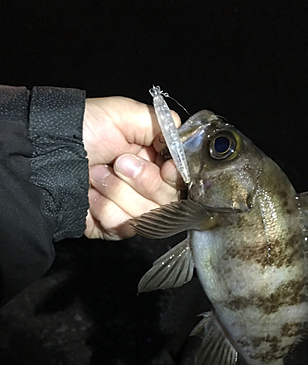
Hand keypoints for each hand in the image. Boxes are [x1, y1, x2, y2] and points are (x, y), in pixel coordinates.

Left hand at [82, 96, 184, 239]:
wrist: (46, 154)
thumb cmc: (82, 129)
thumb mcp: (124, 114)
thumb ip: (161, 123)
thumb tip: (183, 141)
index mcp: (154, 161)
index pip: (182, 181)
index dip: (175, 177)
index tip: (167, 167)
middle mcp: (146, 188)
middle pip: (169, 202)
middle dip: (142, 180)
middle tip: (118, 162)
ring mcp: (130, 210)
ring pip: (146, 216)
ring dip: (117, 191)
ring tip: (96, 174)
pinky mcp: (112, 227)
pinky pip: (123, 228)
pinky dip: (103, 208)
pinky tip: (89, 195)